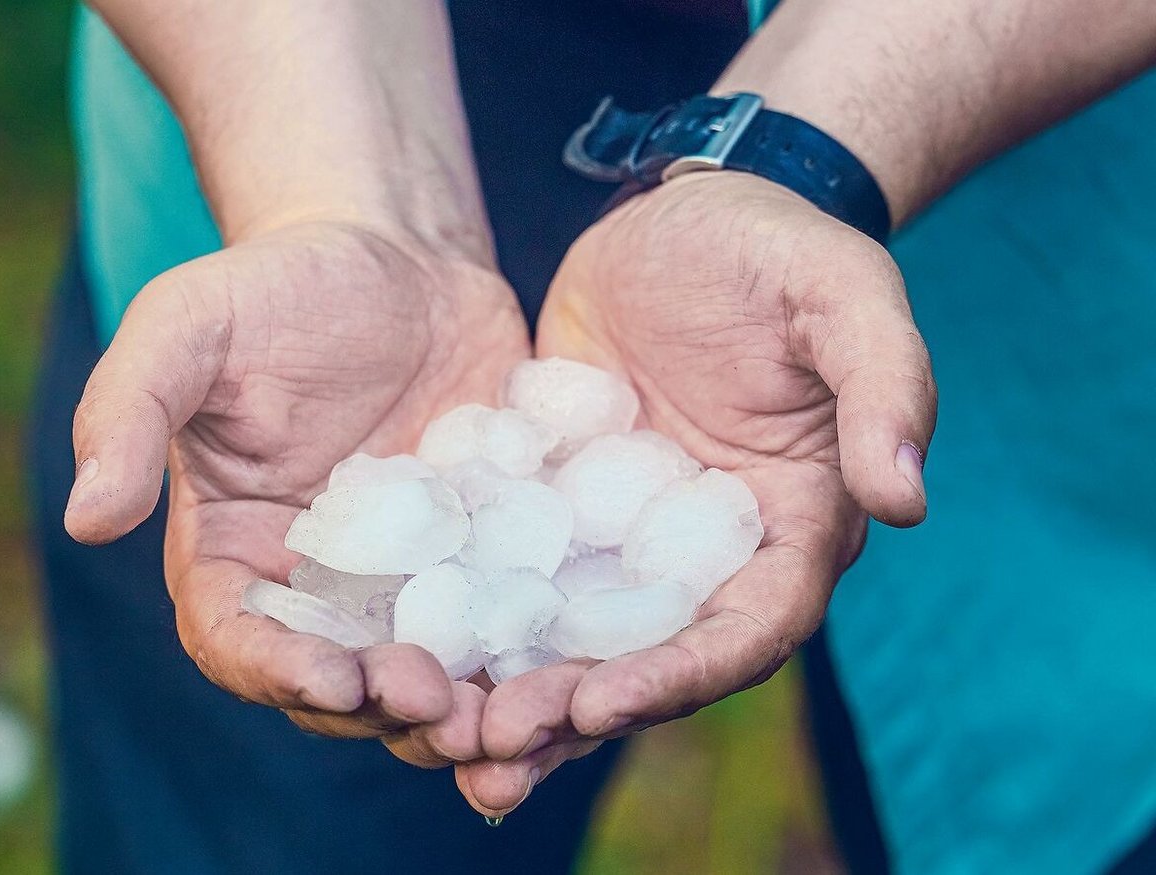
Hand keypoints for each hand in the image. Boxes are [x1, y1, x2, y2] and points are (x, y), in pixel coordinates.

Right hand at [63, 219, 528, 766]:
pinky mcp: (482, 560)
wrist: (398, 256)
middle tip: (439, 706)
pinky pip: (504, 622)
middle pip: (341, 681)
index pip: (238, 640)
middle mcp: (318, 586)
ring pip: (427, 673)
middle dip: (384, 708)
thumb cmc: (276, 285)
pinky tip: (569, 660)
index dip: (277, 671)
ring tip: (507, 713)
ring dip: (462, 707)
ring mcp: (407, 581)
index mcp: (234, 553)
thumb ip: (127, 412)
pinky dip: (529, 654)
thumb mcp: (188, 326)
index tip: (331, 677)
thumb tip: (83, 520)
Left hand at [456, 172, 936, 815]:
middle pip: (650, 656)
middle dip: (579, 709)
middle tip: (495, 749)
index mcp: (789, 525)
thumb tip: (905, 500)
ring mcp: (627, 533)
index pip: (747, 627)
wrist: (685, 213)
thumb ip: (884, 388)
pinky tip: (406, 644)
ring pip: (576, 633)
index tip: (600, 704)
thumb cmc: (778, 249)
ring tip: (446, 733)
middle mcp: (707, 552)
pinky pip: (516, 568)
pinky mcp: (561, 502)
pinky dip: (472, 613)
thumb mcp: (841, 297)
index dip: (682, 676)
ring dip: (518, 690)